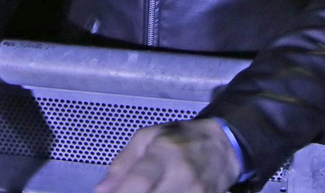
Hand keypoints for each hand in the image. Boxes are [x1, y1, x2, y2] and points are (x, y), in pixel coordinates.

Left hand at [94, 120, 239, 192]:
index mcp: (164, 153)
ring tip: (147, 189)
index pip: (139, 181)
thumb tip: (100, 190)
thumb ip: (122, 163)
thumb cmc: (182, 139)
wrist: (223, 147)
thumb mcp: (148, 137)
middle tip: (125, 192)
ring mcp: (195, 192)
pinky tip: (160, 192)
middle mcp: (182, 174)